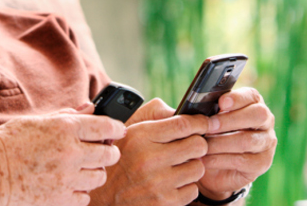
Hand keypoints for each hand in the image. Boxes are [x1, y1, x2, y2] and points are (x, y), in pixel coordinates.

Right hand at [0, 104, 125, 205]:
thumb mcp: (36, 121)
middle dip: (109, 151)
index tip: (118, 130)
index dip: (116, 127)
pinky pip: (85, 197)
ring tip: (82, 169)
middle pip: (109, 154)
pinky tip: (70, 184)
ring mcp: (66, 177)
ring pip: (100, 177)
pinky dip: (81, 191)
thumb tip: (89, 108)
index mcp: (64, 128)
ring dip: (95, 172)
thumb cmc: (7, 143)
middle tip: (101, 151)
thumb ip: (66, 116)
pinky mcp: (59, 199)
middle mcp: (69, 152)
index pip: (105, 126)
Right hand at [90, 98, 211, 205]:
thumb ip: (152, 113)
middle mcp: (149, 159)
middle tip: (187, 147)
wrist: (102, 198)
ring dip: (190, 166)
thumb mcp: (127, 129)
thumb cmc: (119, 157)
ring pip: (198, 168)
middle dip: (196, 144)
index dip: (199, 122)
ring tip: (175, 166)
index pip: (183, 124)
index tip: (203, 123)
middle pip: (198, 145)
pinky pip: (193, 190)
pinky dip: (185, 187)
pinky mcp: (165, 202)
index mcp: (140, 136)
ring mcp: (158, 183)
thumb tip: (179, 111)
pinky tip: (171, 183)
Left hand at [196, 87, 276, 200]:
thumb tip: (184, 105)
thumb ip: (192, 107)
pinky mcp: (261, 163)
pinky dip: (222, 159)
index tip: (221, 102)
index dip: (237, 98)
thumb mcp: (191, 117)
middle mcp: (263, 119)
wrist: (204, 163)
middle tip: (208, 126)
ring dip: (223, 142)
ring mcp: (265, 141)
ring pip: (248, 139)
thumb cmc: (198, 132)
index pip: (251, 95)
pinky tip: (205, 159)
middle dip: (230, 120)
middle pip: (257, 115)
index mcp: (249, 101)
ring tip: (202, 144)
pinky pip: (245, 160)